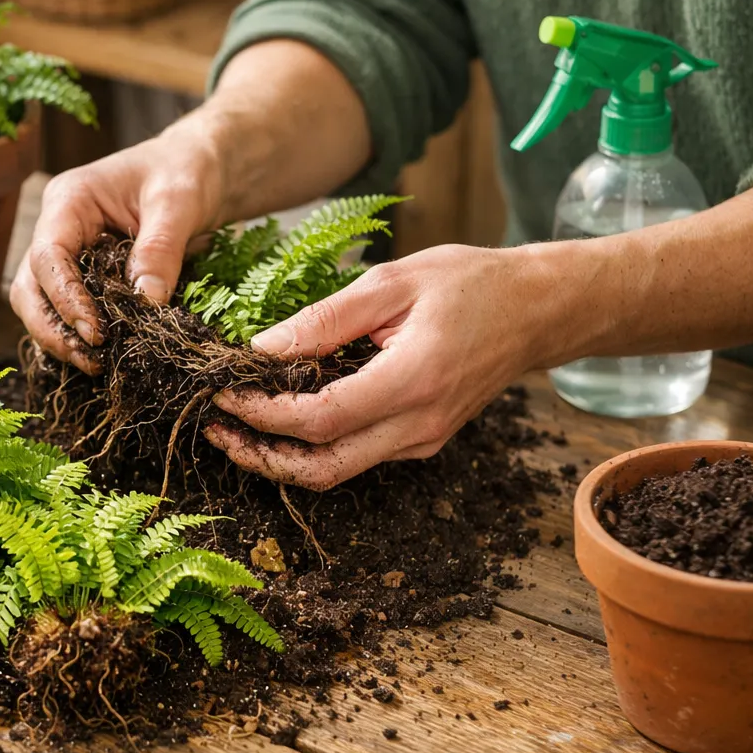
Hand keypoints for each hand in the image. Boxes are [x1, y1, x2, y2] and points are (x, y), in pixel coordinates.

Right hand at [10, 122, 223, 372]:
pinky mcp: (83, 273)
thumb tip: (146, 303)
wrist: (199, 168)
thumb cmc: (186, 171)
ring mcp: (67, 252)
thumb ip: (161, 249)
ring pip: (39, 303)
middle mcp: (57, 227)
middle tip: (91, 359)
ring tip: (98, 363)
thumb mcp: (180, 203)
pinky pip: (66, 309)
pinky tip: (103, 355)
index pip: (48, 256)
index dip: (65, 299)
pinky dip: (78, 334)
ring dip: (61, 337)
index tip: (96, 333)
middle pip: (29, 287)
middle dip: (52, 328)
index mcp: (70, 200)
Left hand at [206, 244, 553, 488]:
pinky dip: (311, 446)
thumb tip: (261, 348)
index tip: (222, 391)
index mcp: (412, 380)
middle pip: (322, 467)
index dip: (262, 413)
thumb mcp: (391, 282)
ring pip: (336, 470)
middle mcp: (419, 425)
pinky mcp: (421, 442)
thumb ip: (324, 319)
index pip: (319, 418)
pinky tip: (281, 416)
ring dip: (280, 456)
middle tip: (213, 427)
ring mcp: (422, 441)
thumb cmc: (470, 283)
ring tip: (234, 426)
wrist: (539, 310)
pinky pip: (356, 456)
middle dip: (259, 454)